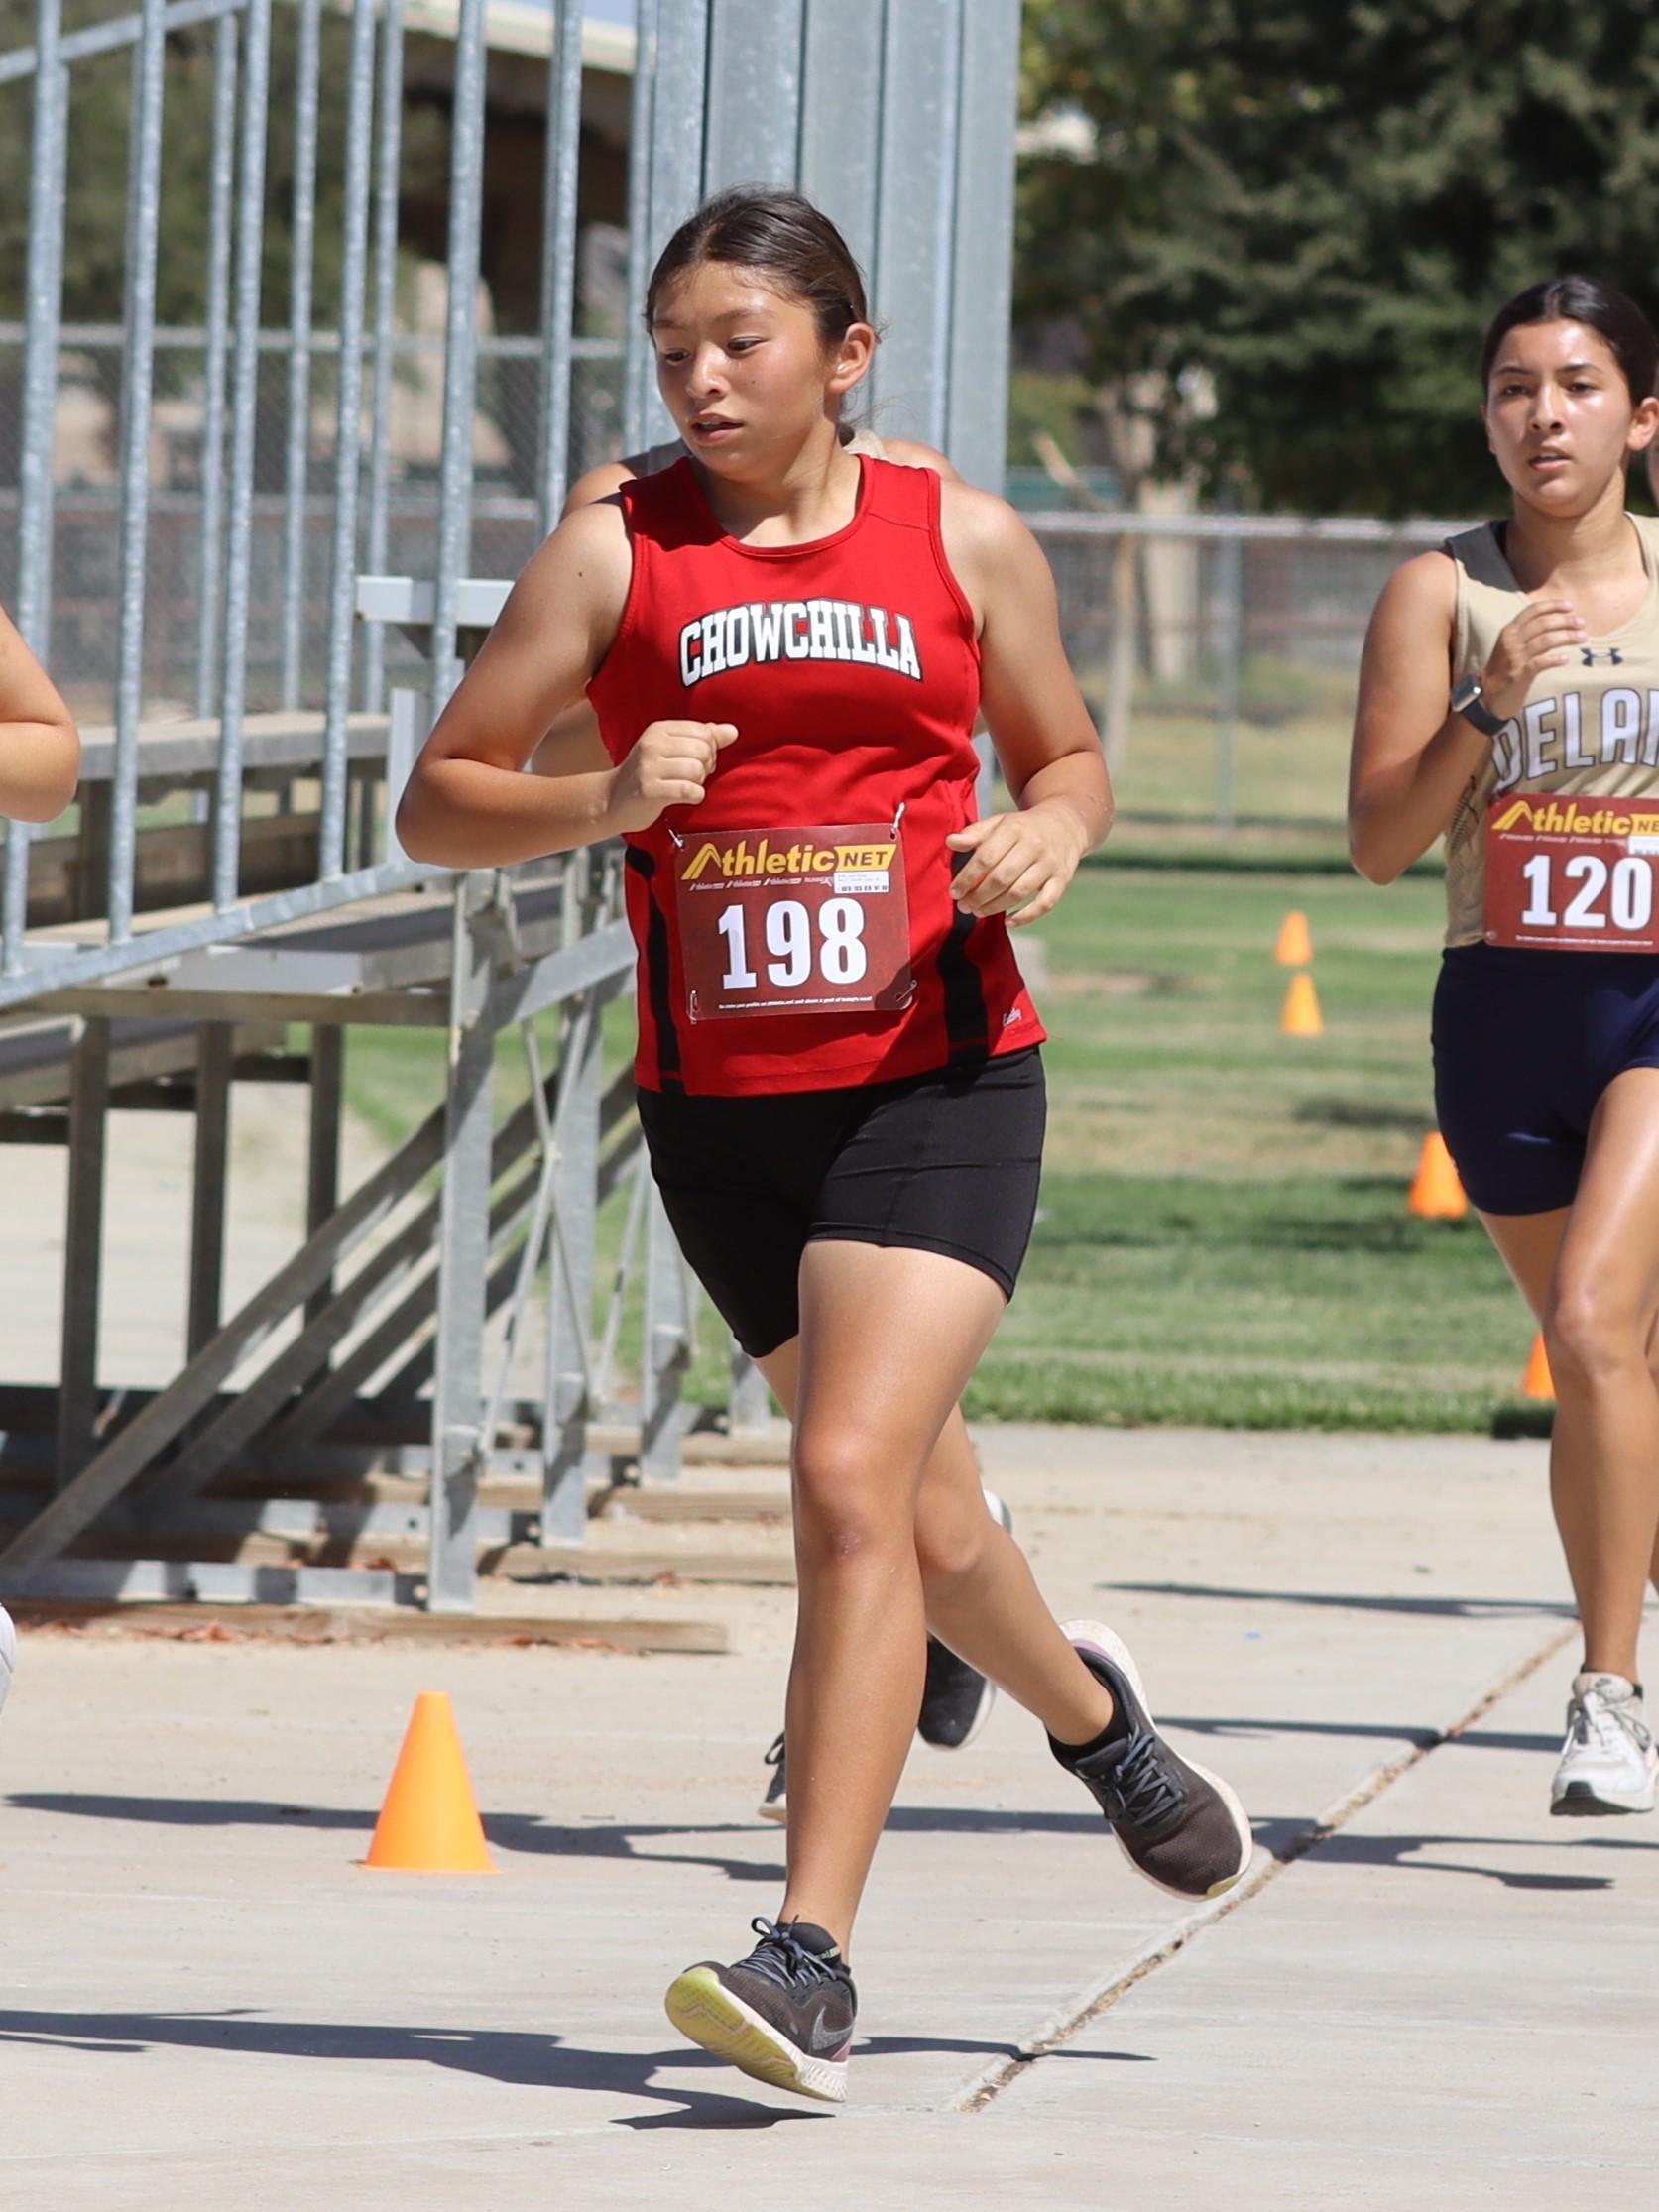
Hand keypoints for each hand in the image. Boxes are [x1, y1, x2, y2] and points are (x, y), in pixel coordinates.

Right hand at [607, 720, 737, 832]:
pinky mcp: (649, 790)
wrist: (611, 800)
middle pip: (703, 750)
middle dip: (706, 767)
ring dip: (699, 783)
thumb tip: (733, 731)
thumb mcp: (671, 751)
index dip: (710, 749)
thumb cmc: (648, 775)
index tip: (698, 761)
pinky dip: (694, 796)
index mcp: (659, 730)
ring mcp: (649, 767)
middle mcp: (653, 744)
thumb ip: (702, 739)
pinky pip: (689, 791)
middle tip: (693, 777)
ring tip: (685, 787)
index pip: (704, 731)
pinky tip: (684, 798)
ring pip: (697, 770)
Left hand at [945, 800, 1087, 928]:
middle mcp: (1034, 845)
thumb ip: (974, 833)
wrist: (1066, 824)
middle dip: (978, 896)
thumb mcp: (999, 823)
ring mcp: (1050, 863)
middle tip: (964, 906)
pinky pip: (1045, 904)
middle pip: (1001, 877)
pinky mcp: (1062, 879)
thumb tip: (951, 842)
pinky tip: (1008, 921)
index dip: (967, 877)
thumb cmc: (1023, 828)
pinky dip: (1026, 917)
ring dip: (995, 907)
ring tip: (978, 912)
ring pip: (1020, 892)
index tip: (954, 892)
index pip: (986, 857)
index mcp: (1014, 829)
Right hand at [1478, 598, 1586, 722]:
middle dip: (1566, 621)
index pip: (1533, 611)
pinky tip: (1565, 659)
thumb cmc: (1502, 670)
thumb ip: (1526, 634)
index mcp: (1509, 631)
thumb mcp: (1510, 646)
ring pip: (1546, 640)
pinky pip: (1541, 663)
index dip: (1553, 606)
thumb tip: (1554, 623)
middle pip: (1543, 623)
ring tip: (1582, 637)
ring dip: (1567, 637)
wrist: (1486, 697)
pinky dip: (1555, 659)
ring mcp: (1515, 657)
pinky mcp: (1519, 674)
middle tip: (1582, 623)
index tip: (1570, 606)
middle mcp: (1511, 641)